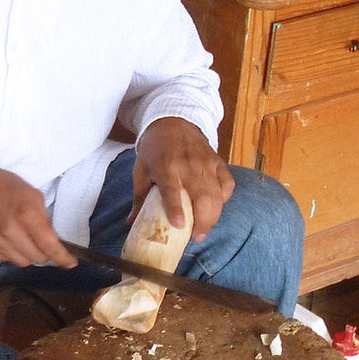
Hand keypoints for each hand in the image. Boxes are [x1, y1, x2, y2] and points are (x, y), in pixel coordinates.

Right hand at [0, 153, 76, 268]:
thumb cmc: (3, 185)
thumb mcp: (32, 194)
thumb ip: (43, 218)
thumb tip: (51, 239)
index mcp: (27, 216)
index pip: (50, 247)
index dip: (63, 258)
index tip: (71, 263)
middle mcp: (12, 232)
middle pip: (38, 259)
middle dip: (45, 254)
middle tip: (44, 244)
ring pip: (22, 263)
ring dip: (29, 255)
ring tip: (25, 241)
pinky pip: (6, 260)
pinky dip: (13, 253)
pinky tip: (10, 240)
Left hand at [133, 117, 234, 240]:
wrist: (173, 122)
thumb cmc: (154, 150)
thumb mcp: (141, 171)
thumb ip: (139, 198)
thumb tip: (131, 222)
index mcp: (166, 166)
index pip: (172, 189)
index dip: (176, 208)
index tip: (179, 226)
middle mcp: (188, 165)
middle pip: (202, 196)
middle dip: (202, 221)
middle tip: (196, 237)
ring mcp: (206, 163)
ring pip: (217, 194)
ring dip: (213, 216)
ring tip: (204, 230)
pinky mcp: (218, 162)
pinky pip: (227, 184)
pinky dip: (224, 198)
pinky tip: (216, 207)